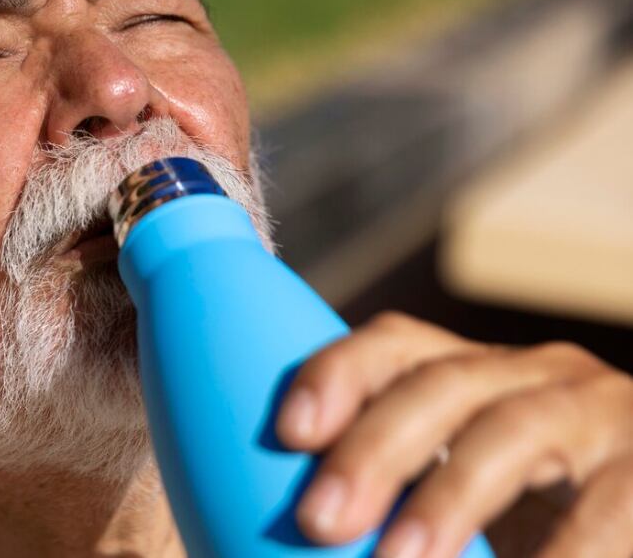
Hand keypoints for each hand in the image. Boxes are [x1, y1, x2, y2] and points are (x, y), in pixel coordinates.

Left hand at [275, 311, 632, 557]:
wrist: (630, 519)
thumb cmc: (530, 522)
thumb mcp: (456, 493)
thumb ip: (392, 496)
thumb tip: (305, 531)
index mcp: (472, 374)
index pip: (392, 347)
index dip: (336, 376)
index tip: (287, 433)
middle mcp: (534, 375)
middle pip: (440, 385)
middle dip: (372, 450)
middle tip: (319, 521)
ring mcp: (599, 411)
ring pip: (511, 431)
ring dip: (448, 498)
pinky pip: (604, 509)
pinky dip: (558, 550)